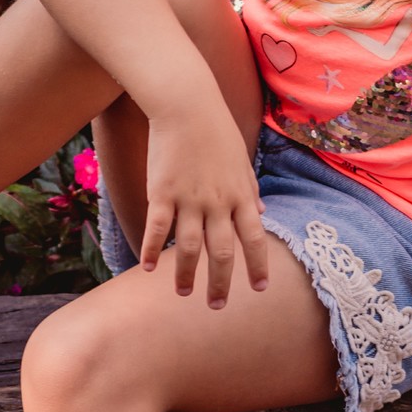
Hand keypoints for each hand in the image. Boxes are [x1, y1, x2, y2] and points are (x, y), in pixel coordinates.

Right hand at [140, 103, 268, 309]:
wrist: (187, 105)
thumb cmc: (217, 131)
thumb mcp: (242, 161)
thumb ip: (251, 190)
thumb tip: (262, 214)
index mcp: (241, 195)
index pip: (254, 239)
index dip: (257, 266)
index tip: (258, 289)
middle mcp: (218, 202)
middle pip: (222, 253)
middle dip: (221, 283)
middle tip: (216, 306)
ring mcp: (189, 198)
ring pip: (190, 247)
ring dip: (186, 275)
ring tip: (184, 293)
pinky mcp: (162, 192)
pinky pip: (158, 228)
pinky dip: (153, 250)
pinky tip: (148, 268)